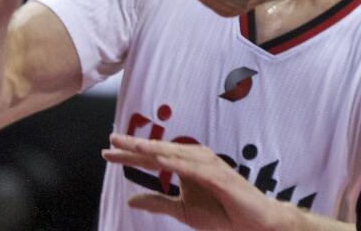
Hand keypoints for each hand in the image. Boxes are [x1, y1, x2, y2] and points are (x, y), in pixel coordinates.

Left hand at [103, 134, 303, 230]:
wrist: (253, 223)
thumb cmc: (222, 214)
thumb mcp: (182, 210)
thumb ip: (157, 203)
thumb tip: (129, 200)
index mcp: (187, 166)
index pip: (153, 158)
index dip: (130, 155)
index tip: (107, 152)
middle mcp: (197, 160)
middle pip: (161, 151)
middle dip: (136, 145)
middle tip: (112, 139)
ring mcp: (209, 166)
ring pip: (176, 154)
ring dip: (154, 147)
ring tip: (132, 144)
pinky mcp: (219, 176)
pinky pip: (194, 168)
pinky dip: (176, 161)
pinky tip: (160, 159)